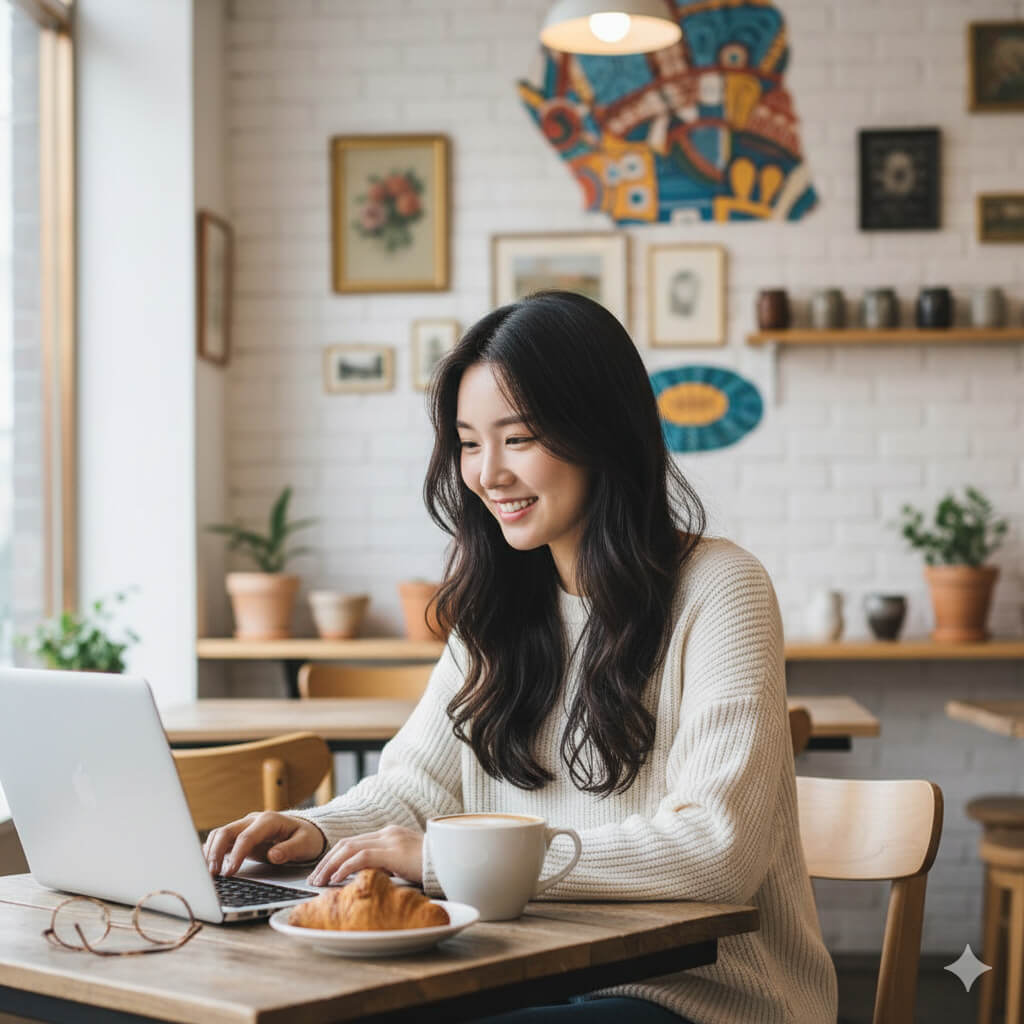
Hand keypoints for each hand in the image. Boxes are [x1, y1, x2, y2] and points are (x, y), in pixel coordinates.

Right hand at [203, 812, 326, 876]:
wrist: (305, 831)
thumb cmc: (306, 837)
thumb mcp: (305, 843)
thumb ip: (290, 849)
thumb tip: (274, 855)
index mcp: (269, 821)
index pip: (247, 836)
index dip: (236, 854)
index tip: (229, 872)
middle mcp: (253, 821)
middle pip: (227, 831)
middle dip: (216, 852)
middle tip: (212, 874)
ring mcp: (245, 827)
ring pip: (220, 834)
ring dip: (211, 851)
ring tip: (208, 873)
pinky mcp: (240, 836)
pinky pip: (222, 840)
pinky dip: (212, 851)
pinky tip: (207, 865)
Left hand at [307, 825, 423, 885]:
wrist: (454, 860)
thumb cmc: (434, 866)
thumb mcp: (407, 864)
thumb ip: (389, 865)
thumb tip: (371, 877)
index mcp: (390, 834)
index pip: (354, 842)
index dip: (335, 857)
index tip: (324, 872)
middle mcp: (387, 833)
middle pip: (346, 843)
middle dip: (327, 861)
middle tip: (314, 878)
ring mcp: (389, 840)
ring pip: (349, 848)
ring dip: (330, 865)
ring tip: (319, 881)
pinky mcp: (392, 851)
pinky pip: (361, 857)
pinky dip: (345, 868)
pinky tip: (336, 879)